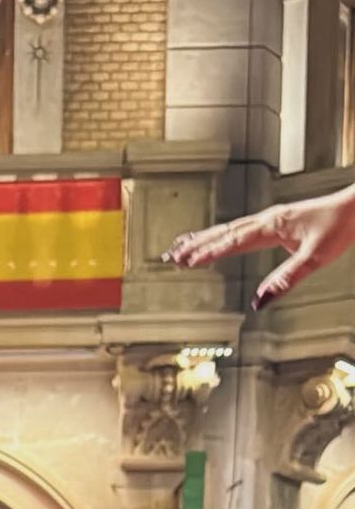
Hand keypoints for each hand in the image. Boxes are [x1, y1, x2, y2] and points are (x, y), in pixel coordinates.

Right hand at [166, 183, 354, 308]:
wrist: (353, 207)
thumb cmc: (338, 228)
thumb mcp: (315, 259)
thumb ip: (286, 279)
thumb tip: (260, 301)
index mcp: (271, 227)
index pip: (233, 241)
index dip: (210, 252)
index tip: (188, 262)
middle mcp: (266, 220)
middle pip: (224, 233)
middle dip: (197, 245)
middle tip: (172, 255)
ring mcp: (269, 220)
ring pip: (229, 229)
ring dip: (204, 238)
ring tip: (182, 247)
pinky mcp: (275, 222)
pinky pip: (240, 228)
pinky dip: (222, 234)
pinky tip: (216, 239)